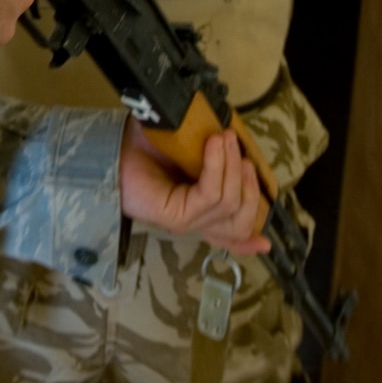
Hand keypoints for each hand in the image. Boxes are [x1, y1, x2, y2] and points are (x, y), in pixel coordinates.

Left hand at [119, 120, 269, 256]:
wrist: (113, 148)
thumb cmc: (147, 145)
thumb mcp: (189, 147)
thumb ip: (215, 154)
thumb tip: (236, 142)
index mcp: (200, 211)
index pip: (231, 235)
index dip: (250, 241)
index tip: (267, 243)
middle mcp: (195, 221)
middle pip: (241, 218)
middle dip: (248, 181)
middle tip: (240, 147)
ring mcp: (186, 221)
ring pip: (229, 203)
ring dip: (232, 167)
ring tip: (224, 139)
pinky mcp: (176, 216)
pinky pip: (210, 194)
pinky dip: (216, 167)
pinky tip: (213, 145)